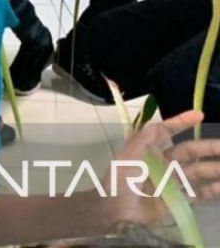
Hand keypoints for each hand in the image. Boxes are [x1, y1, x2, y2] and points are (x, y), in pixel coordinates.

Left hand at [113, 110, 219, 224]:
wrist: (117, 212)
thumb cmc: (119, 182)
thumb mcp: (127, 158)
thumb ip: (142, 141)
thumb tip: (156, 124)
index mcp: (150, 150)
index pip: (167, 132)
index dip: (182, 123)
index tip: (199, 115)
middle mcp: (163, 163)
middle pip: (190, 151)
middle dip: (208, 147)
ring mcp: (172, 181)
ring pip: (197, 171)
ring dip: (214, 168)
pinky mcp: (177, 199)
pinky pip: (199, 192)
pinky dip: (212, 189)